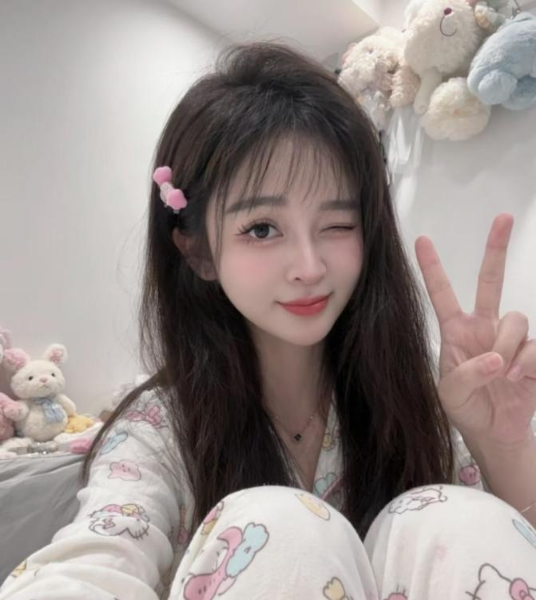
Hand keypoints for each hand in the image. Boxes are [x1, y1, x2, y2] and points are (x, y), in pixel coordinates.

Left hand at [415, 213, 535, 449]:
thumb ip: (466, 375)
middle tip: (504, 218)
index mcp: (456, 330)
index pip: (442, 294)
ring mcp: (508, 337)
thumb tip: (495, 358)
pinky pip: (535, 345)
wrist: (494, 431)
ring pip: (515, 319)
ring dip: (506, 348)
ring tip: (500, 374)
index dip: (432, 268)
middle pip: (491, 281)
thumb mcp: (450, 394)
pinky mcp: (533, 352)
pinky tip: (517, 378)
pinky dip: (526, 362)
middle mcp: (483, 326)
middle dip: (496, 249)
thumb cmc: (465, 407)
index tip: (422, 240)